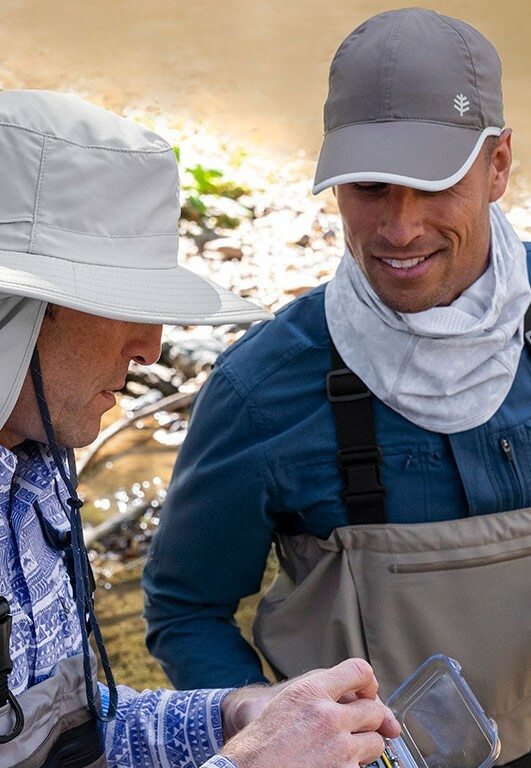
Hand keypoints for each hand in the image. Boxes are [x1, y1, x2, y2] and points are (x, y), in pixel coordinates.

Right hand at [220, 658, 399, 767]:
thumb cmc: (260, 743)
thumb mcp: (287, 702)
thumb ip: (318, 694)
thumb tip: (357, 695)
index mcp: (311, 691)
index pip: (359, 671)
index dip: (368, 682)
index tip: (367, 692)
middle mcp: (328, 716)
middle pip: (373, 710)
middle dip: (367, 720)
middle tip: (354, 729)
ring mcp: (339, 748)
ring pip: (375, 742)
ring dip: (364, 748)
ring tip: (342, 752)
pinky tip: (331, 766)